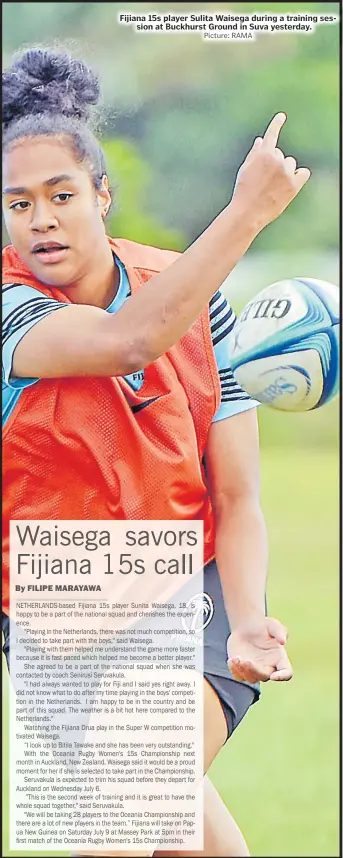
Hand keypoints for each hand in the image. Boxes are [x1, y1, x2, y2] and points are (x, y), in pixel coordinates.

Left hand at [227, 616, 292, 682]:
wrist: (248, 627)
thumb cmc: (264, 626)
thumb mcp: (273, 625)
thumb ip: (279, 632)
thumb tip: (282, 641)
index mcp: (280, 659)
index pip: (286, 673)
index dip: (282, 676)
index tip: (274, 676)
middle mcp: (269, 668)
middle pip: (264, 676)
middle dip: (255, 670)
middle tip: (245, 661)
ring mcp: (255, 671)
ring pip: (251, 678)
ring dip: (243, 671)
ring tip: (236, 658)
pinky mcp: (243, 670)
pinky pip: (239, 676)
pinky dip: (235, 670)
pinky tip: (232, 660)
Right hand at [232, 112, 310, 231]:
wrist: (248, 212)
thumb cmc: (243, 191)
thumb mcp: (245, 170)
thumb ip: (255, 154)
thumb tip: (262, 140)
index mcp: (263, 154)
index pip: (272, 135)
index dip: (277, 124)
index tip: (282, 116)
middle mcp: (277, 160)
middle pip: (280, 155)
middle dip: (274, 164)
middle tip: (264, 180)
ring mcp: (287, 172)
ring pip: (291, 164)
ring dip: (285, 171)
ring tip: (273, 186)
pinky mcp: (294, 185)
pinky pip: (303, 173)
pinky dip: (299, 176)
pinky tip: (290, 184)